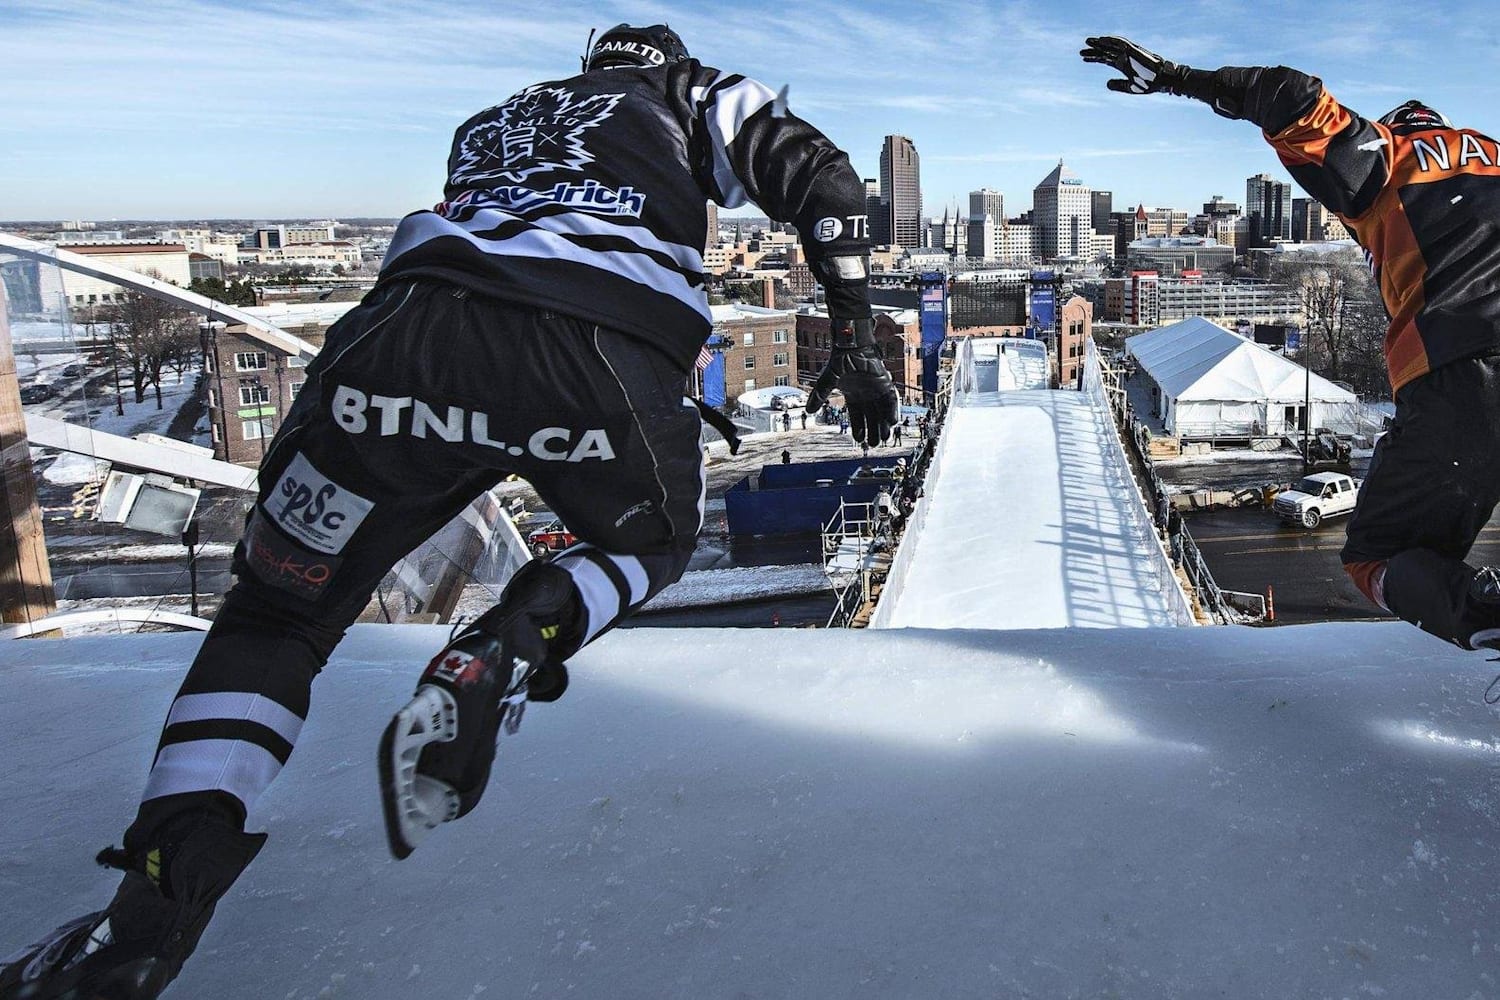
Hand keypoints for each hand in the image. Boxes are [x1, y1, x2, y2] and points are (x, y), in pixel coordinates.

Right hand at [805, 319, 898, 446]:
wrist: (851, 345)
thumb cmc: (840, 359)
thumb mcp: (827, 381)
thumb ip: (819, 396)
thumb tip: (808, 411)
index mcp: (853, 395)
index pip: (857, 416)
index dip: (858, 427)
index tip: (858, 439)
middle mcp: (866, 394)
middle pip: (871, 417)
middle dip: (873, 430)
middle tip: (874, 443)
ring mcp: (876, 389)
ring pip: (882, 411)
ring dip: (884, 424)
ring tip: (885, 437)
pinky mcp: (885, 383)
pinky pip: (891, 399)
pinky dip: (891, 410)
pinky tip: (892, 421)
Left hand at [1080, 36, 1181, 94]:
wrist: (1162, 80)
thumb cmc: (1149, 84)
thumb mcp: (1130, 86)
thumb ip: (1118, 85)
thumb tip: (1106, 84)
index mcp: (1123, 64)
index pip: (1105, 59)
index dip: (1094, 58)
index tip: (1083, 58)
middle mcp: (1124, 57)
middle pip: (1105, 51)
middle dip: (1093, 51)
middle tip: (1080, 51)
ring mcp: (1129, 53)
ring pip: (1111, 46)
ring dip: (1100, 43)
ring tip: (1087, 41)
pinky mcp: (1134, 50)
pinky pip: (1122, 43)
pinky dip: (1112, 40)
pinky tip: (1102, 39)